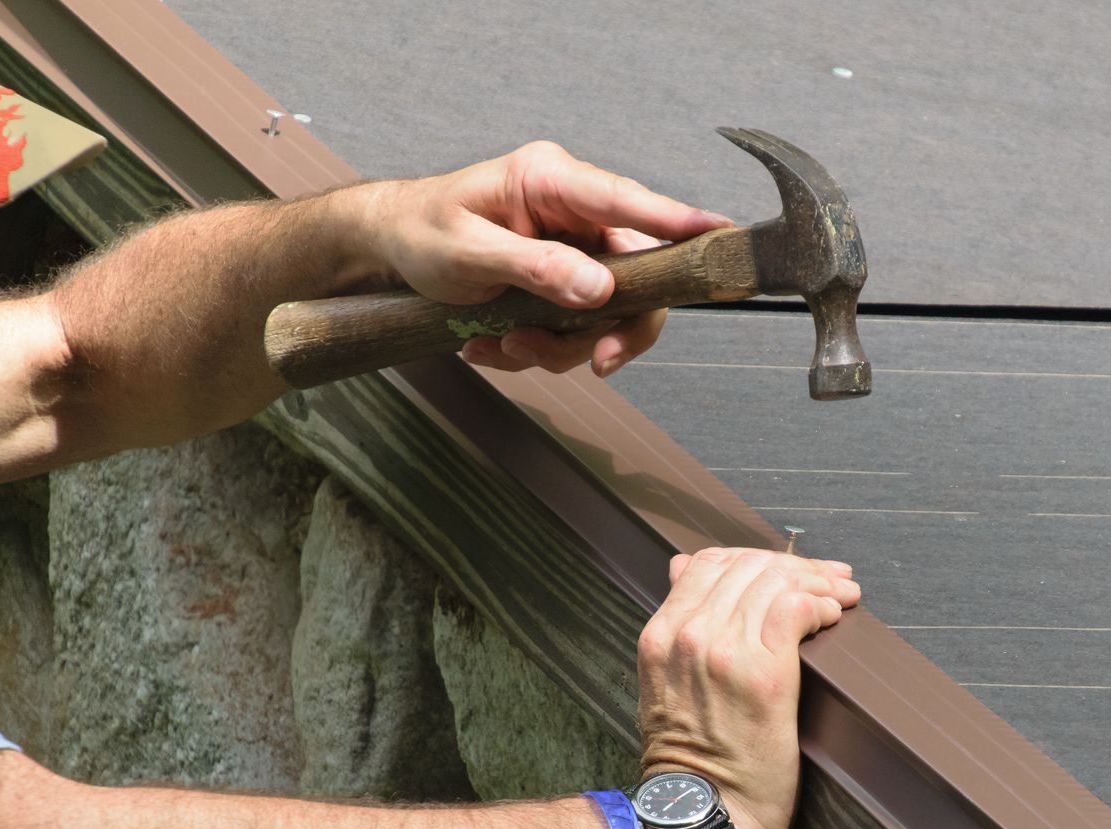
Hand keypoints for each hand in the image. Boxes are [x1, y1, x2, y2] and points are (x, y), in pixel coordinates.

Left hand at [373, 141, 730, 377]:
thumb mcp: (466, 252)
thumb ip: (534, 268)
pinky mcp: (560, 283)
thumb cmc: (420, 233)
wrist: (389, 250)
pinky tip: (489, 344)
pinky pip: (574, 329)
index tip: (721, 236)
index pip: (628, 201)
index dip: (679, 222)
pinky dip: (535, 350)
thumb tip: (598, 288)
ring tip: (501, 344)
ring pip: (606, 315)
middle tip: (597, 364)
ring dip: (558, 346)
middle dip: (611, 329)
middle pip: (635, 277)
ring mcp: (570, 250)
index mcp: (550, 181)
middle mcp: (571, 214)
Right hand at [636, 548, 860, 828]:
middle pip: (748, 565)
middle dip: (797, 566)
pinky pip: (796, 609)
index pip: (708, 563)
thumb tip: (682, 569)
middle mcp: (687, 635)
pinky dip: (822, 604)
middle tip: (832, 579)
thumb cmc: (692, 764)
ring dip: (818, 583)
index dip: (756, 560)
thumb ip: (676, 629)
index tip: (792, 572)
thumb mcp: (664, 686)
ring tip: (843, 598)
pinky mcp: (763, 675)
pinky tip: (835, 618)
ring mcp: (723, 651)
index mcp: (660, 635)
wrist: (703, 817)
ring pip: (775, 581)